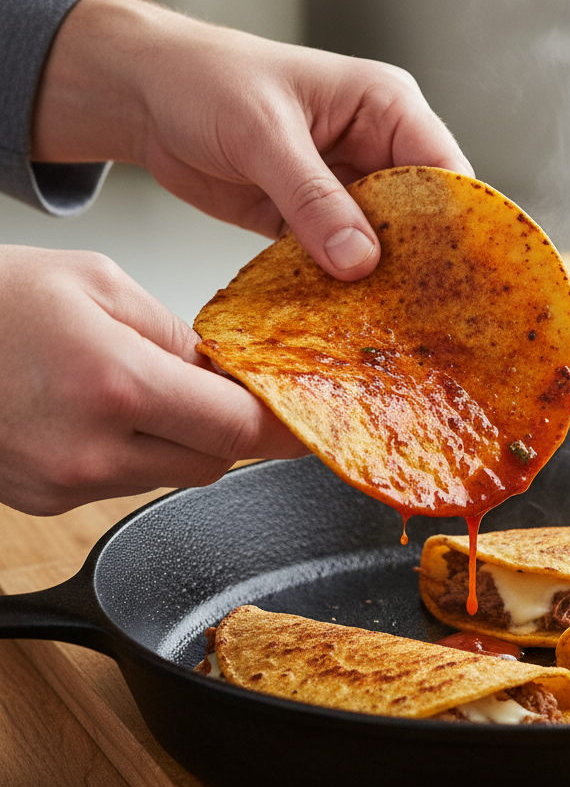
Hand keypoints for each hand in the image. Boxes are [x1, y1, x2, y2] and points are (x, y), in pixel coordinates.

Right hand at [0, 246, 307, 514]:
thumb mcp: (98, 284)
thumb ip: (177, 333)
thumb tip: (225, 371)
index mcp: (115, 385)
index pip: (237, 430)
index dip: (284, 428)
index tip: (309, 422)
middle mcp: (91, 450)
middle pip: (213, 461)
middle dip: (230, 427)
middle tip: (222, 387)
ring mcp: (63, 485)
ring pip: (172, 474)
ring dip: (182, 439)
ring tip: (145, 388)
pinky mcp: (44, 502)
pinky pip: (124, 483)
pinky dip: (136, 452)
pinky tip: (105, 412)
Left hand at [31, 0, 473, 280]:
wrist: (143, 96)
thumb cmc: (204, 81)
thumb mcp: (263, 134)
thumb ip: (312, 198)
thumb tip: (361, 260)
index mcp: (385, 107)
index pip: (444, 169)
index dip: (456, 223)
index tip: (459, 276)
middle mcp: (376, 149)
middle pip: (423, 216)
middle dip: (424, 262)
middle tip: (430, 317)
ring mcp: (347, 188)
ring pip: (384, 244)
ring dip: (384, 281)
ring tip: (394, 327)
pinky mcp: (315, 220)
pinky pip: (341, 260)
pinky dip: (343, 288)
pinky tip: (348, 317)